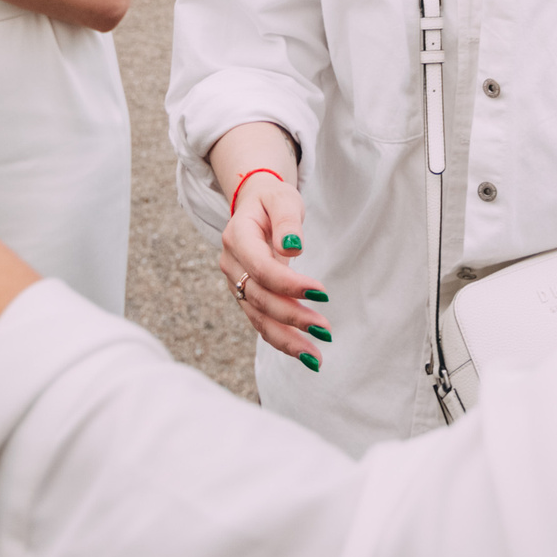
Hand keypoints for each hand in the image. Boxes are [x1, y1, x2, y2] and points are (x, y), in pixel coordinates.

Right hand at [218, 170, 329, 367]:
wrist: (255, 205)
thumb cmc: (272, 201)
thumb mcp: (283, 198)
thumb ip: (287, 221)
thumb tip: (293, 248)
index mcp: (237, 237)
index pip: (261, 268)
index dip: (290, 284)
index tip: (322, 293)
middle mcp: (231, 265)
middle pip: (259, 298)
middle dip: (292, 317)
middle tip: (325, 330)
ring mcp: (236, 284)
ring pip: (258, 318)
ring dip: (287, 339)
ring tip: (315, 357)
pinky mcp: (246, 296)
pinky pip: (261, 322)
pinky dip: (282, 339)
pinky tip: (304, 352)